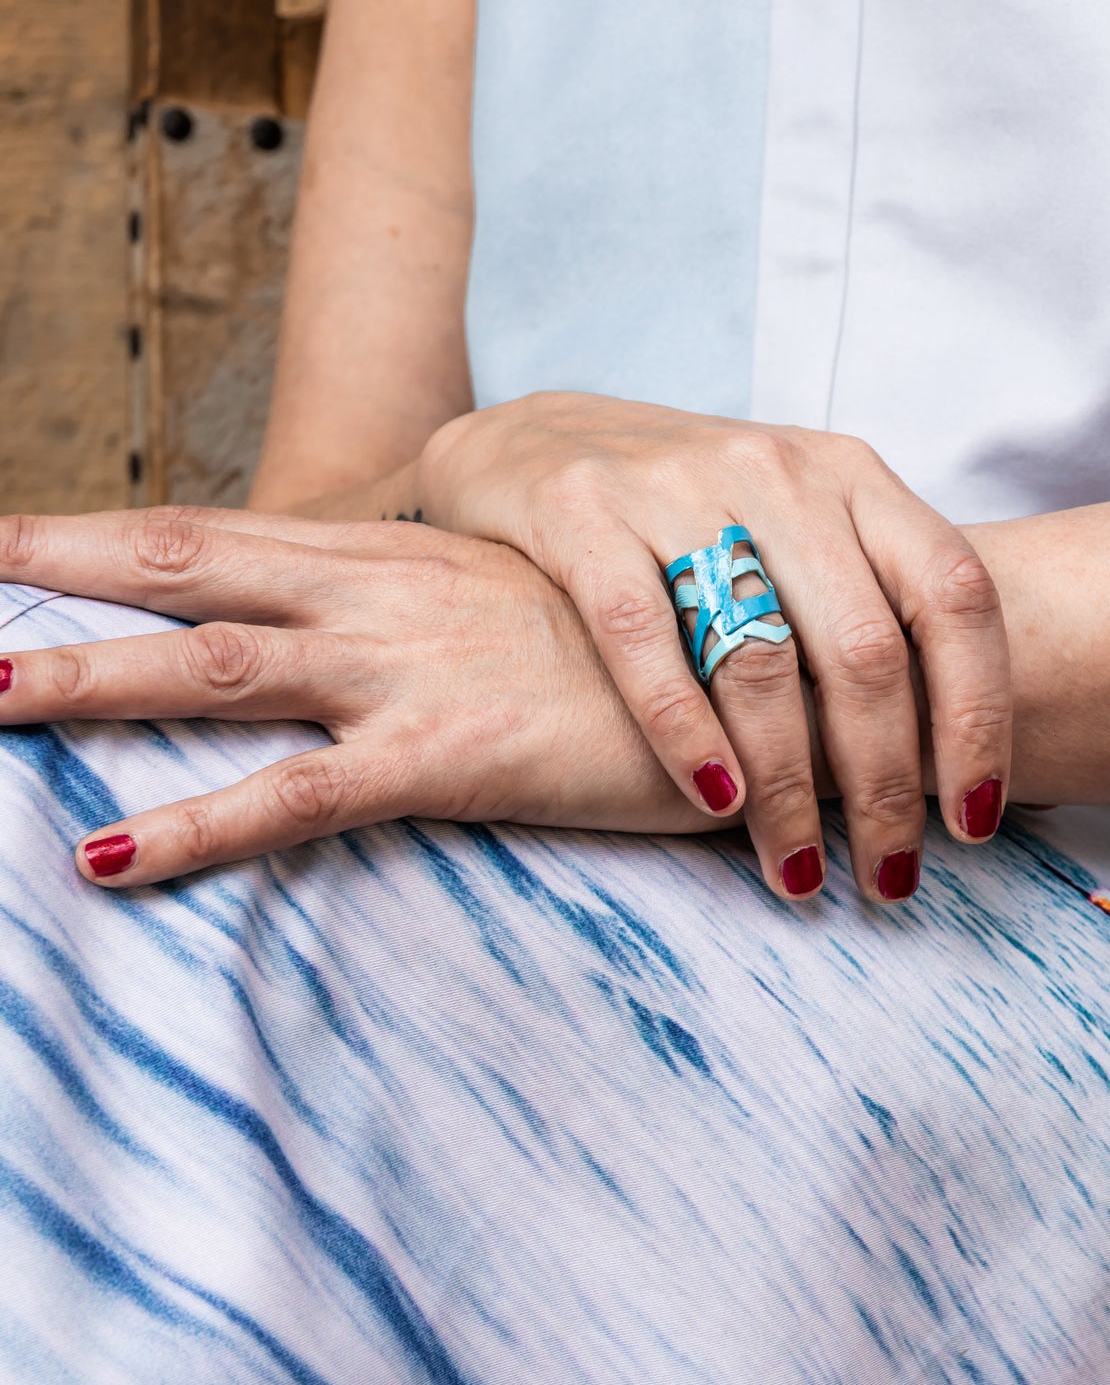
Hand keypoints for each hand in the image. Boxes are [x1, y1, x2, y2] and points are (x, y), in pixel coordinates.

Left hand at [0, 508, 711, 888]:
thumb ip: (435, 615)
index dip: (97, 530)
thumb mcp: (521, 613)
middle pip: (184, 568)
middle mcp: (381, 593)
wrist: (764, 672)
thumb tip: (368, 640)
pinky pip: (298, 795)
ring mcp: (407, 667)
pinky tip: (106, 855)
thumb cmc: (640, 649)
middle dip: (56, 569)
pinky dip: (194, 824)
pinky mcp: (449, 753)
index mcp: (393, 554)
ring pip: (213, 666)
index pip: (215, 533)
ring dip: (83, 678)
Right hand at [418, 394, 1011, 901]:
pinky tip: (716, 801)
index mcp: (850, 474)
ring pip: (762, 656)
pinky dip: (687, 731)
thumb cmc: (689, 515)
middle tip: (888, 878)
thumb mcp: (797, 526)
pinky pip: (646, 639)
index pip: (955, 595)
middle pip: (865, 649)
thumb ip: (869, 603)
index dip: (977, 717)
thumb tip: (962, 753)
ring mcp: (677, 485)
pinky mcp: (581, 512)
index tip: (973, 820)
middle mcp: (777, 471)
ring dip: (791, 787)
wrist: (530, 441)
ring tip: (797, 872)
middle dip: (885, 786)